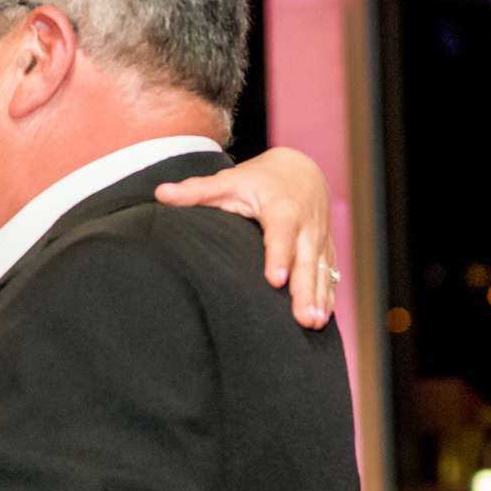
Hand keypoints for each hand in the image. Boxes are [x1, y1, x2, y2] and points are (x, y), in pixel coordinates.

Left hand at [155, 147, 337, 327]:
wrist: (300, 168)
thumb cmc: (259, 178)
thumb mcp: (229, 181)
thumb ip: (197, 191)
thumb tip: (161, 193)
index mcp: (282, 207)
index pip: (281, 233)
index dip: (279, 256)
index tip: (274, 280)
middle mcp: (306, 223)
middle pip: (305, 259)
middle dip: (305, 289)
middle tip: (303, 318)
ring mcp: (318, 237)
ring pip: (320, 269)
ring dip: (319, 297)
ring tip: (313, 323)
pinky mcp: (325, 247)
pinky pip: (329, 272)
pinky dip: (327, 294)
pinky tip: (322, 317)